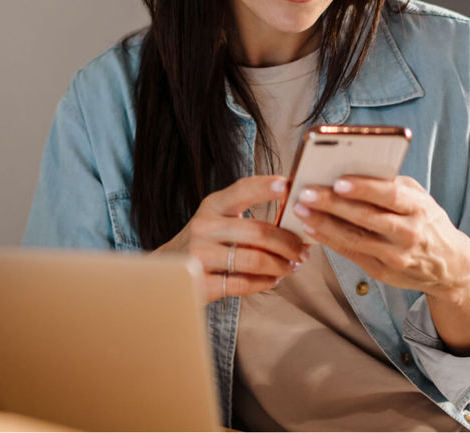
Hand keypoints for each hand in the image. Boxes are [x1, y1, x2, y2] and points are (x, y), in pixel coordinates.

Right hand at [153, 175, 311, 303]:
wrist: (166, 270)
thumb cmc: (205, 242)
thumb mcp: (217, 218)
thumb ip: (246, 213)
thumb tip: (294, 214)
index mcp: (212, 205)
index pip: (242, 190)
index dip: (266, 187)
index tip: (288, 186)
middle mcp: (203, 227)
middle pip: (258, 232)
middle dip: (288, 243)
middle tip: (303, 251)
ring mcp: (199, 256)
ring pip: (254, 260)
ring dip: (281, 265)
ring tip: (292, 266)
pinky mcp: (200, 283)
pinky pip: (243, 284)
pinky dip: (265, 282)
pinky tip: (273, 279)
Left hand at [292, 174, 469, 352]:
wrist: (450, 266)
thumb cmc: (427, 221)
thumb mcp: (420, 198)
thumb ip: (392, 185)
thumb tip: (353, 169)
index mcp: (419, 208)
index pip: (390, 195)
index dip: (364, 188)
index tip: (338, 181)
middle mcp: (409, 233)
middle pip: (366, 217)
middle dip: (332, 205)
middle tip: (305, 192)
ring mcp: (395, 256)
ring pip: (354, 238)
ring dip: (323, 224)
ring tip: (300, 209)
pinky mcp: (383, 272)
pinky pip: (351, 254)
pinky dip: (328, 241)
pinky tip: (310, 229)